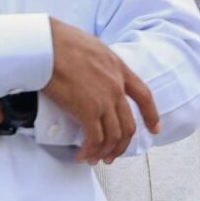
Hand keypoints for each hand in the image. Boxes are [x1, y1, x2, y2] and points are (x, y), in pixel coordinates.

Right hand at [42, 18, 160, 163]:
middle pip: (129, 124)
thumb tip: (92, 73)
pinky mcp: (87, 110)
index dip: (151, 115)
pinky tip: (82, 155)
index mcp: (119, 68)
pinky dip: (90, 150)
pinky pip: (95, 139)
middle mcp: (116, 87)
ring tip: (95, 159)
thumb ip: (99, 64)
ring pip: (114, 136)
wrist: (44, 45)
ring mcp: (104, 100)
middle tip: (112, 155)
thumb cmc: (58, 41)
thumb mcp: (92, 47)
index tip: (154, 129)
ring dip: (105, 152)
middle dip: (122, 145)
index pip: (144, 95)